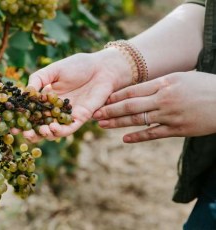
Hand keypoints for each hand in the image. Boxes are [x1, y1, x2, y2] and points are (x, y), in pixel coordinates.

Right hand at [23, 49, 131, 141]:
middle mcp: (55, 110)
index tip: (11, 124)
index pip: (32, 112)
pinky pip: (69, 128)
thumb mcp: (52, 70)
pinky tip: (52, 129)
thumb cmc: (77, 66)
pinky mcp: (81, 118)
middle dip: (31, 132)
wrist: (101, 67)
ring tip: (38, 131)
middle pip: (40, 125)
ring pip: (54, 131)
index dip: (21, 119)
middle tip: (23, 133)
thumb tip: (25, 92)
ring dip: (45, 134)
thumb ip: (38, 79)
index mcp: (46, 99)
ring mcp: (68, 115)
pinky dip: (60, 131)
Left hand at [93, 72, 215, 142]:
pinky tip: (124, 138)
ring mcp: (170, 115)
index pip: (133, 90)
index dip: (114, 96)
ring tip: (102, 125)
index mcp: (164, 83)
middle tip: (93, 113)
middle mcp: (164, 99)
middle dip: (109, 110)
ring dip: (117, 123)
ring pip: (138, 120)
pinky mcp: (178, 130)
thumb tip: (140, 87)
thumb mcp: (182, 78)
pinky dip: (138, 136)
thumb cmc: (205, 86)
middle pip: (130, 105)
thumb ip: (160, 83)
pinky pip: (153, 134)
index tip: (101, 99)